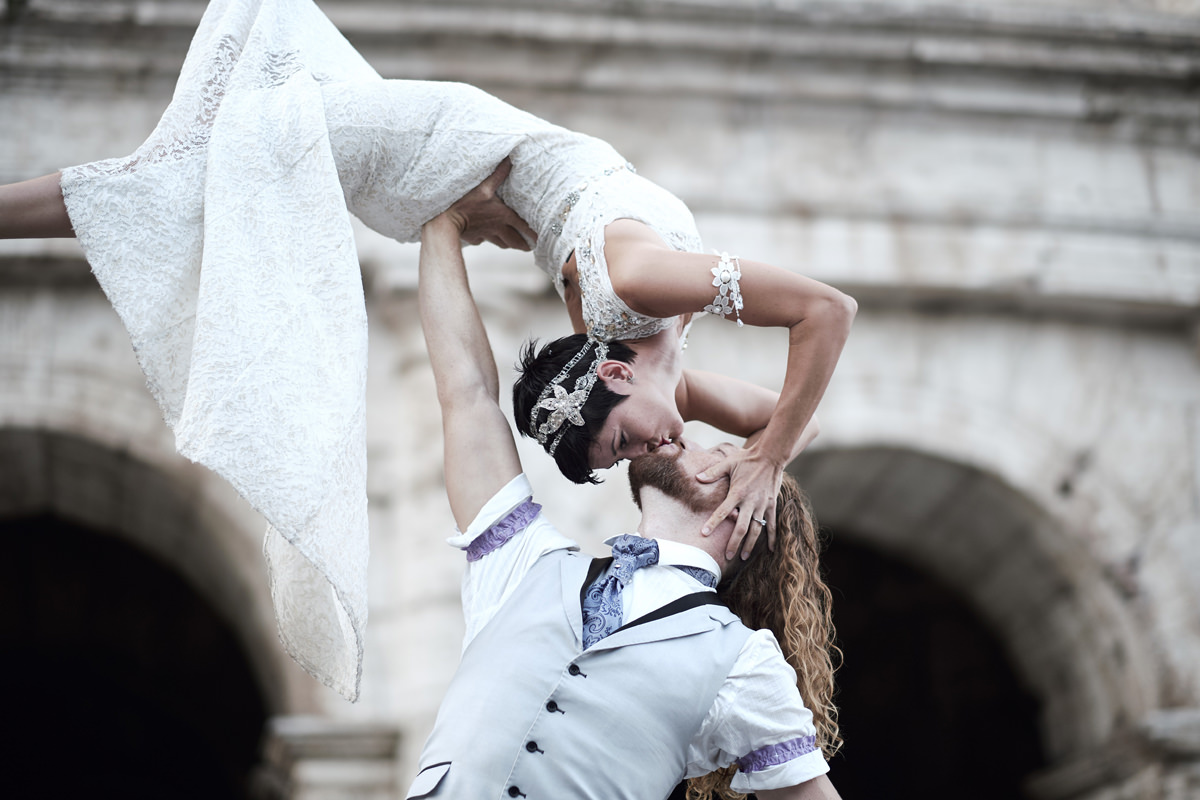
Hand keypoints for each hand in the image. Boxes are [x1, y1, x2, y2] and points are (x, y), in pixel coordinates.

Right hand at [439, 158, 536, 249]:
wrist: (445, 222)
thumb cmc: (465, 203)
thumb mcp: (483, 186)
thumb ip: (498, 174)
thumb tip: (509, 160)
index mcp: (503, 216)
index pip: (523, 227)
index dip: (532, 234)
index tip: (539, 239)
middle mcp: (497, 228)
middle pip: (514, 240)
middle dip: (523, 244)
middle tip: (529, 247)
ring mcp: (486, 235)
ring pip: (502, 243)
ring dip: (509, 244)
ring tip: (514, 245)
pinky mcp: (475, 239)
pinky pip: (484, 240)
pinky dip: (488, 239)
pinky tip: (487, 237)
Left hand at [697, 444, 783, 559]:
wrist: (771, 456)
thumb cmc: (747, 459)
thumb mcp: (728, 463)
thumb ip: (713, 472)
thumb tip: (697, 477)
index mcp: (737, 492)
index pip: (722, 512)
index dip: (713, 523)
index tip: (704, 534)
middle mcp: (750, 502)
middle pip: (741, 527)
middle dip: (734, 543)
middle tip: (727, 555)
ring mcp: (762, 505)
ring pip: (756, 529)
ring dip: (750, 544)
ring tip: (744, 556)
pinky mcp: (771, 505)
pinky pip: (772, 524)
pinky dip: (771, 537)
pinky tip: (770, 549)